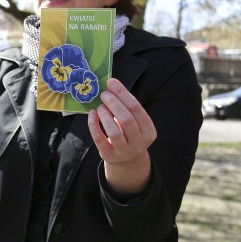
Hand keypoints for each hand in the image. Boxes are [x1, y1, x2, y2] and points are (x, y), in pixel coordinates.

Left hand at [88, 78, 156, 194]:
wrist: (126, 159)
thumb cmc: (128, 132)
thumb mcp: (133, 121)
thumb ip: (125, 106)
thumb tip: (111, 84)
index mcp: (149, 131)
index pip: (137, 109)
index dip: (123, 94)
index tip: (111, 82)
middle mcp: (140, 143)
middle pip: (127, 120)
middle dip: (114, 103)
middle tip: (104, 94)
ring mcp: (125, 152)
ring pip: (114, 132)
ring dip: (105, 115)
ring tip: (100, 106)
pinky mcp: (110, 156)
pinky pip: (99, 140)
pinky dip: (93, 125)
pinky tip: (91, 114)